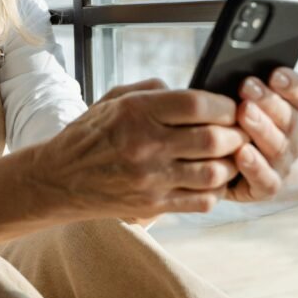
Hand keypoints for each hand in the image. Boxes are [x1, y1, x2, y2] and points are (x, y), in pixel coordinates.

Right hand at [28, 78, 248, 222]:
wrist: (59, 179)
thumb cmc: (89, 135)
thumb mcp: (113, 99)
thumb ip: (154, 91)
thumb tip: (194, 91)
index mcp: (136, 112)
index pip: (197, 104)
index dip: (223, 104)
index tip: (230, 107)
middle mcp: (145, 144)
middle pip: (212, 138)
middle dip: (235, 134)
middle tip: (239, 132)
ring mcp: (150, 178)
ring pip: (213, 173)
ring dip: (229, 164)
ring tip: (228, 156)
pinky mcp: (152, 205)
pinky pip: (201, 200)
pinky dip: (214, 190)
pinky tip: (210, 180)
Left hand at [227, 67, 297, 201]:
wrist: (201, 163)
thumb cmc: (217, 121)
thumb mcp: (227, 101)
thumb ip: (239, 89)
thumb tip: (235, 70)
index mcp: (291, 113)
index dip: (293, 85)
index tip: (274, 73)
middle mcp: (292, 139)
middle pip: (290, 119)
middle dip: (268, 101)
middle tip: (246, 85)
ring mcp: (282, 165)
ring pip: (279, 147)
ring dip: (261, 128)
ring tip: (243, 112)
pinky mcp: (266, 188)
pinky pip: (266, 179)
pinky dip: (255, 166)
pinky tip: (241, 152)